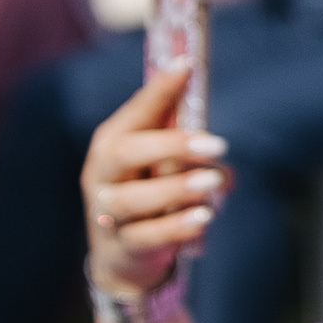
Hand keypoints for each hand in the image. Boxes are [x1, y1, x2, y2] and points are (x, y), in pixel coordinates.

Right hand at [84, 68, 228, 297]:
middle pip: (125, 152)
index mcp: (111, 144)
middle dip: (171, 144)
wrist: (126, 257)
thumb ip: (182, 144)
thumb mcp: (161, 165)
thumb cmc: (151, 195)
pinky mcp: (123, 247)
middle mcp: (102, 175)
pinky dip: (177, 227)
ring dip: (177, 187)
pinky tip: (204, 218)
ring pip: (134, 198)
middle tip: (219, 145)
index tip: (187, 65)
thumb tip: (219, 142)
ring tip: (215, 182)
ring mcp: (108, 212)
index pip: (135, 112)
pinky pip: (147, 236)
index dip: (159, 90)